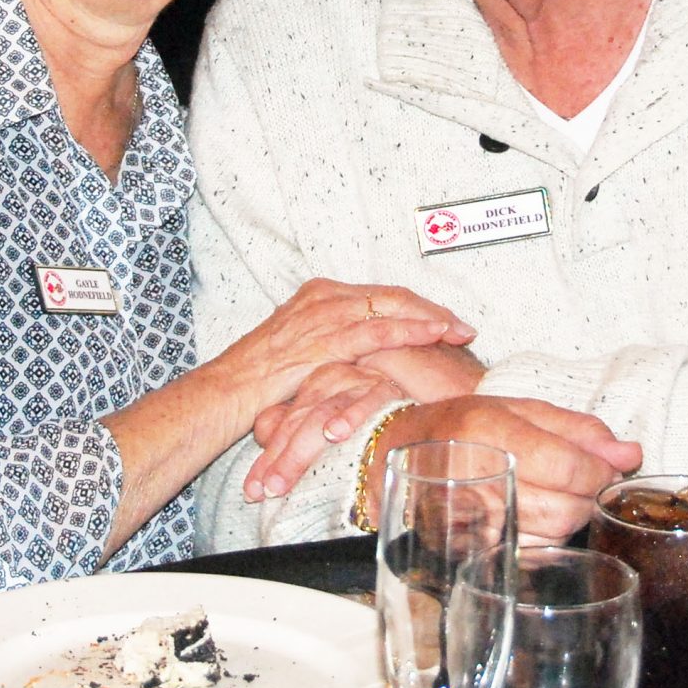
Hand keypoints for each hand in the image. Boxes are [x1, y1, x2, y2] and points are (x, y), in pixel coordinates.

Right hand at [213, 279, 474, 413]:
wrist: (223, 392)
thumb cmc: (259, 383)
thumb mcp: (303, 355)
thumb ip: (335, 349)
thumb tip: (369, 362)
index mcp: (320, 295)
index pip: (382, 296)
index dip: (418, 308)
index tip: (447, 323)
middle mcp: (324, 296)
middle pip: (393, 295)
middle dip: (432, 311)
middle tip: (464, 327)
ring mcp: (323, 315)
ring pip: (391, 306)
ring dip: (430, 319)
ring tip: (459, 332)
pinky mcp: (322, 339)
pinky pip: (376, 330)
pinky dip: (410, 330)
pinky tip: (434, 336)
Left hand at [242, 362, 405, 501]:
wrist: (428, 386)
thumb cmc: (376, 412)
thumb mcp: (333, 417)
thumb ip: (301, 425)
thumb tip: (264, 435)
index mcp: (315, 386)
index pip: (282, 424)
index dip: (266, 460)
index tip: (253, 492)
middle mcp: (332, 380)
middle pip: (297, 422)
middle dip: (278, 461)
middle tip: (266, 492)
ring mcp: (358, 382)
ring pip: (321, 416)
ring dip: (299, 451)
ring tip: (281, 481)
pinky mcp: (386, 387)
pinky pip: (366, 402)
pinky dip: (349, 416)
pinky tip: (335, 434)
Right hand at [372, 397, 642, 539]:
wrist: (395, 452)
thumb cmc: (462, 425)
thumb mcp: (517, 409)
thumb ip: (577, 430)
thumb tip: (631, 454)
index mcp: (492, 430)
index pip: (570, 468)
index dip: (599, 474)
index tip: (605, 470)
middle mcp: (478, 475)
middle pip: (566, 509)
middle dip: (587, 499)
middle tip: (582, 483)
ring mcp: (469, 518)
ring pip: (552, 536)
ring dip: (569, 519)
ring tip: (556, 496)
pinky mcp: (467, 547)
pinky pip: (529, 553)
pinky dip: (545, 539)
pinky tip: (534, 517)